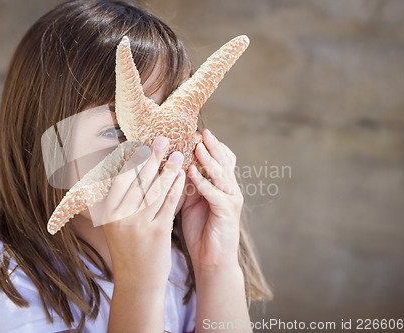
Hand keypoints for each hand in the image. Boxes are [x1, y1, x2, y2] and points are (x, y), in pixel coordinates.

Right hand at [102, 136, 185, 287]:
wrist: (137, 281)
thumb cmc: (128, 249)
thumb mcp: (115, 225)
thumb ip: (117, 200)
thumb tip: (121, 170)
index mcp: (108, 212)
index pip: (119, 178)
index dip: (131, 159)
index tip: (140, 142)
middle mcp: (120, 217)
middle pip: (137, 180)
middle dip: (151, 157)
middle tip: (162, 139)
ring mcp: (138, 225)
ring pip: (155, 190)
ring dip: (168, 169)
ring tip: (178, 153)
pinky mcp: (157, 233)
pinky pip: (168, 205)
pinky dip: (176, 188)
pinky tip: (183, 176)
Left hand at [181, 129, 243, 272]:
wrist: (212, 259)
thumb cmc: (200, 231)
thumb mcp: (192, 202)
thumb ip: (187, 184)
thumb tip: (172, 166)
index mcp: (221, 186)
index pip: (219, 160)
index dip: (209, 146)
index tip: (195, 132)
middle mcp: (229, 189)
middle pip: (223, 161)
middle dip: (212, 145)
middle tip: (202, 131)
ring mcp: (231, 199)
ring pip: (220, 174)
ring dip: (208, 159)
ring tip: (197, 145)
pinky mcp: (227, 211)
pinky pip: (215, 193)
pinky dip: (203, 182)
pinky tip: (192, 172)